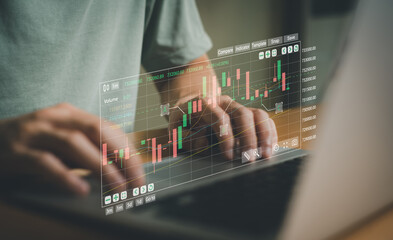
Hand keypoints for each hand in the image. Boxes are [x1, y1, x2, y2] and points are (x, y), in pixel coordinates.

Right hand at [0, 103, 143, 195]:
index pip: (108, 128)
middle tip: (136, 182)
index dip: (128, 151)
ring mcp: (35, 132)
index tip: (140, 173)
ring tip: (117, 187)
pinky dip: (66, 176)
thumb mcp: (62, 142)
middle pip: (97, 130)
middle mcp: (54, 118)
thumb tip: (122, 167)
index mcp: (70, 114)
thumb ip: (88, 149)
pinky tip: (81, 189)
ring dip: (100, 166)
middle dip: (122, 156)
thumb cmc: (32, 144)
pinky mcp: (17, 151)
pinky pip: (45, 163)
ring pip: (74, 143)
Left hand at [169, 95, 277, 160]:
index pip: (220, 118)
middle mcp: (224, 102)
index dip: (226, 138)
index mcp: (205, 104)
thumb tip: (205, 144)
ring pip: (257, 114)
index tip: (229, 156)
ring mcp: (237, 106)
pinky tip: (270, 147)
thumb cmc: (183, 119)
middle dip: (249, 137)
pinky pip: (263, 118)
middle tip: (250, 159)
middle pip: (243, 114)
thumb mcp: (175, 128)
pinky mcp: (246, 112)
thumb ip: (185, 138)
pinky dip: (269, 132)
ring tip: (266, 154)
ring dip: (264, 134)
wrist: (190, 102)